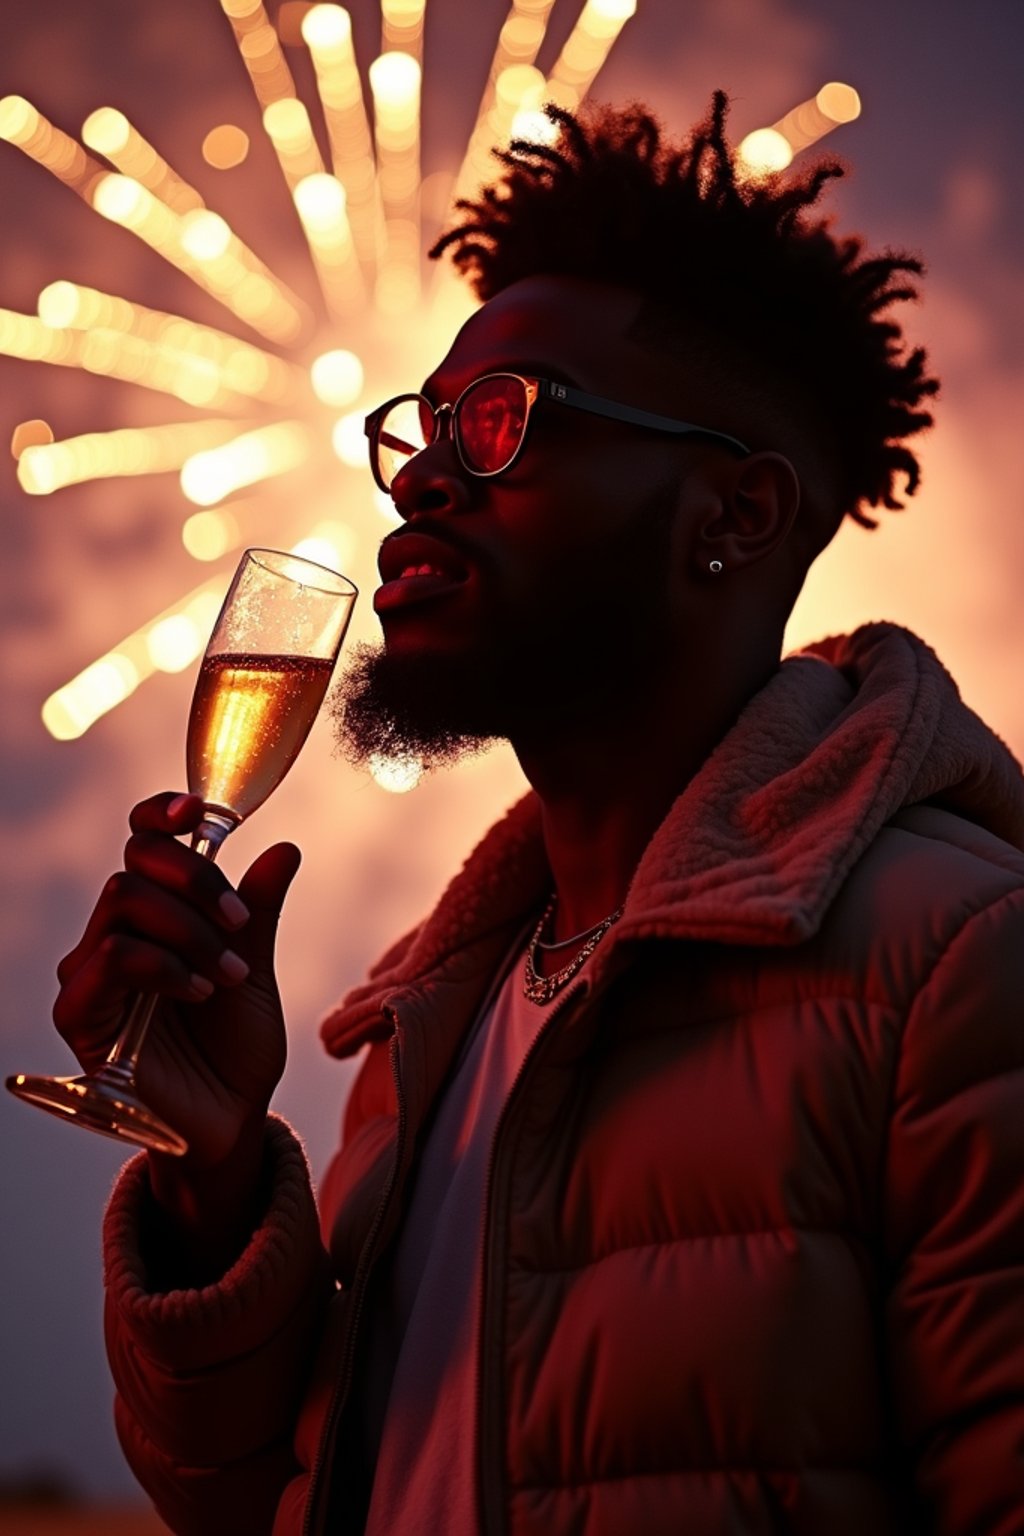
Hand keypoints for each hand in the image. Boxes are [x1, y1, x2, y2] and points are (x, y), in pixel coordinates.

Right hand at [53, 791, 300, 1175]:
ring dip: (190, 930)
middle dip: (197, 883)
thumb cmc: (236, 1046)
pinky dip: (164, 964)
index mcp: (155, 914)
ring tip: (226, 975)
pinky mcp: (82, 1015)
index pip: (140, 841)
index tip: (200, 810)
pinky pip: (110, 957)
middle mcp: (114, 934)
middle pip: (134, 865)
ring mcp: (92, 974)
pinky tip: (199, 991)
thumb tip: (282, 848)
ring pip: (124, 903)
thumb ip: (258, 910)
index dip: (161, 813)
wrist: (232, 1118)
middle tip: (239, 928)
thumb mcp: (255, 967)